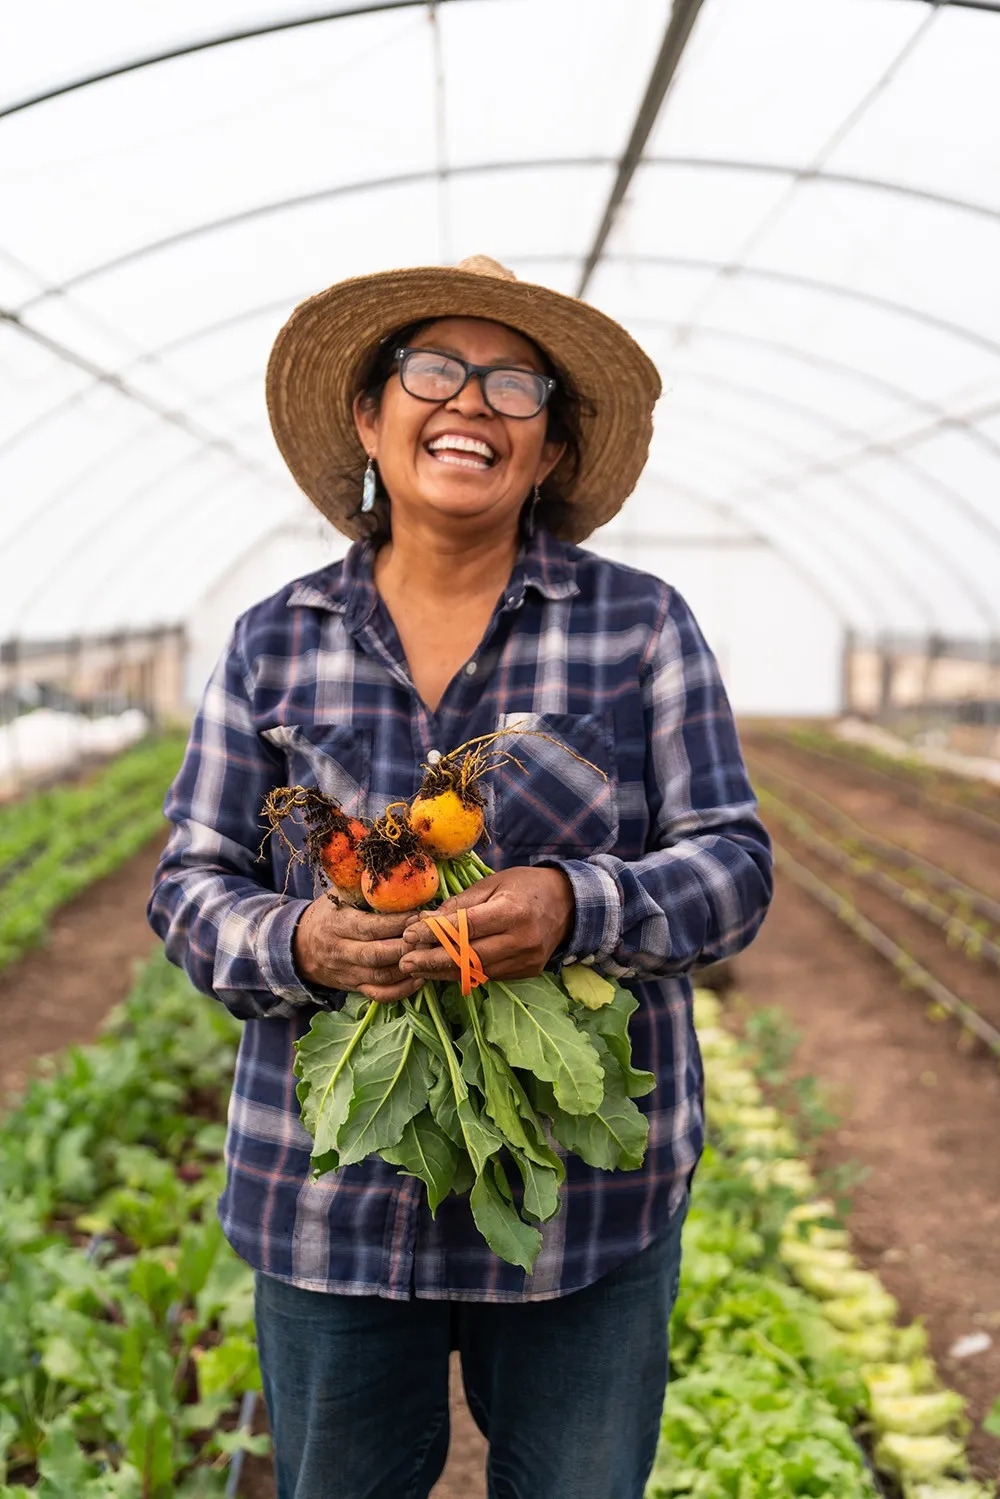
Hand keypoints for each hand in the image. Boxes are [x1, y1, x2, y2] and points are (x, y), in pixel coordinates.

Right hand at [293, 897, 422, 1001]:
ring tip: (428, 954)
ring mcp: (348, 973)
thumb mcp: (337, 896)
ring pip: (380, 977)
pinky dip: (401, 990)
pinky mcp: (355, 987)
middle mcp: (341, 952)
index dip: (396, 923)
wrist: (301, 947)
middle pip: (375, 955)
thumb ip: (361, 888)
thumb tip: (392, 872)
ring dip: (407, 968)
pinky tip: (419, 977)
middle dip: (405, 947)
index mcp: (337, 925)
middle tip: (429, 936)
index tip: (419, 914)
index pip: (369, 927)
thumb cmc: (327, 915)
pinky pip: (379, 995)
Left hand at [398, 867, 574, 983]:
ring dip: (443, 971)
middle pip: (468, 956)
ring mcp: (526, 959)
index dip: (435, 933)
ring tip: (416, 968)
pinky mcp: (527, 971)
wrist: (568, 903)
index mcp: (513, 911)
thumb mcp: (493, 883)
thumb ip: (461, 903)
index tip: (410, 935)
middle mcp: (522, 939)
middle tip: (405, 961)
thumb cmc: (525, 886)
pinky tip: (442, 970)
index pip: (466, 927)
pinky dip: (463, 973)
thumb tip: (426, 920)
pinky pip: (488, 976)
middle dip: (432, 960)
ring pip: (476, 971)